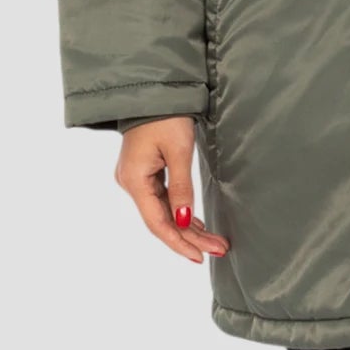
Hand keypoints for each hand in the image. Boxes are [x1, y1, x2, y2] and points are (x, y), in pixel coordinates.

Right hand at [116, 116, 229, 264]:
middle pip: (161, 221)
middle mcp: (130, 183)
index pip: (157, 223)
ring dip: (188, 227)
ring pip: (163, 212)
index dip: (178, 243)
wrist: (152, 92)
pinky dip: (180, 212)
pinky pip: (162, 200)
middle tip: (219, 249)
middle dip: (190, 237)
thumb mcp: (179, 151)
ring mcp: (135, 178)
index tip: (199, 257)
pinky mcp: (143, 173)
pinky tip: (195, 224)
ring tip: (214, 241)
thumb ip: (181, 188)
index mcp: (134, 180)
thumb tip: (184, 221)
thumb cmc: (166, 116)